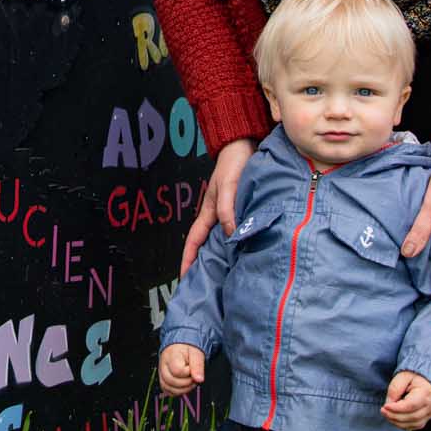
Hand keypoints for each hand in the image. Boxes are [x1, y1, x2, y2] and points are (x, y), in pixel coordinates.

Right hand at [159, 343, 205, 396]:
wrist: (181, 346)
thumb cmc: (187, 348)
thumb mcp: (196, 353)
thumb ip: (198, 366)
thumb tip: (199, 380)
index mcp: (171, 356)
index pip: (177, 371)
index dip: (188, 372)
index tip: (192, 368)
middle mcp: (163, 365)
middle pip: (171, 381)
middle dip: (186, 383)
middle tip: (193, 377)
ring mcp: (162, 372)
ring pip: (167, 387)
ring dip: (182, 389)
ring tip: (190, 382)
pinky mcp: (163, 378)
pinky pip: (166, 390)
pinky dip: (176, 391)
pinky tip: (183, 386)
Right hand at [182, 138, 256, 273]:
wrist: (243, 145)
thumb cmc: (233, 163)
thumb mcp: (229, 186)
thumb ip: (229, 209)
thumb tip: (230, 233)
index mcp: (209, 212)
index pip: (194, 241)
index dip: (188, 260)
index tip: (184, 279)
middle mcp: (217, 215)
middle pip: (206, 245)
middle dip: (203, 264)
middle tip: (206, 285)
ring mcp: (228, 213)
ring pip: (222, 240)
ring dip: (222, 256)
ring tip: (226, 276)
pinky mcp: (241, 209)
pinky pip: (237, 231)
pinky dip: (238, 243)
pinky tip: (246, 252)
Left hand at [382, 371, 430, 429]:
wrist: (429, 382)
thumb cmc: (415, 378)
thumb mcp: (403, 376)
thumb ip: (395, 388)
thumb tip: (389, 403)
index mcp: (426, 393)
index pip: (411, 405)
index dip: (396, 408)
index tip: (385, 406)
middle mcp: (430, 406)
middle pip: (412, 417)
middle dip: (394, 416)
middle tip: (383, 410)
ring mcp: (430, 414)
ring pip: (413, 424)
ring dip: (397, 422)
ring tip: (387, 414)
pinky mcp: (426, 419)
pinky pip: (414, 427)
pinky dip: (403, 425)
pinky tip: (394, 418)